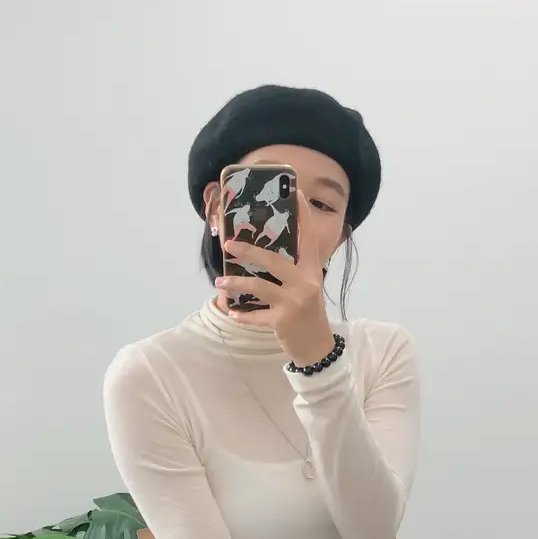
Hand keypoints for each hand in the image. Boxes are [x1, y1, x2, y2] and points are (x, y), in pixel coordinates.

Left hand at [215, 191, 334, 366]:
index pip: (308, 238)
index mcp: (311, 271)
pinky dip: (242, 314)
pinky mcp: (282, 321)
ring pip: (259, 287)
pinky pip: (256, 315)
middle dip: (248, 250)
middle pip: (274, 261)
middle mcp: (305, 283)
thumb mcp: (307, 286)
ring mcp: (293, 303)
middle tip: (228, 243)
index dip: (302, 214)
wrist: (316, 346)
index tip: (295, 192)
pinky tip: (231, 311)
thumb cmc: (307, 312)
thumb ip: (293, 269)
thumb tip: (263, 250)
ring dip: (236, 283)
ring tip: (220, 281)